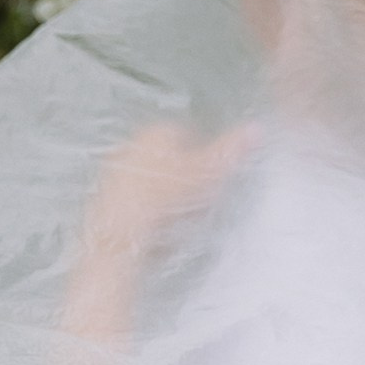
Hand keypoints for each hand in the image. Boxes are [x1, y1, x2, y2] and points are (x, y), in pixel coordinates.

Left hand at [64, 119, 252, 344]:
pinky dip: (150, 212)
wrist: (122, 235)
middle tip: (198, 204)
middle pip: (171, 159)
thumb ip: (233, 150)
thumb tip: (257, 129)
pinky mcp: (107, 198)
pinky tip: (158, 229)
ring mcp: (116, 172)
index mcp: (156, 132)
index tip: (211, 182)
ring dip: (170, 197)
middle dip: (187, 179)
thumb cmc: (165, 200)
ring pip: (155, 181)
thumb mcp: (208, 174)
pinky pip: (139, 202)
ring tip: (179, 221)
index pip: (190, 136)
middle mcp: (132, 146)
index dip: (205, 161)